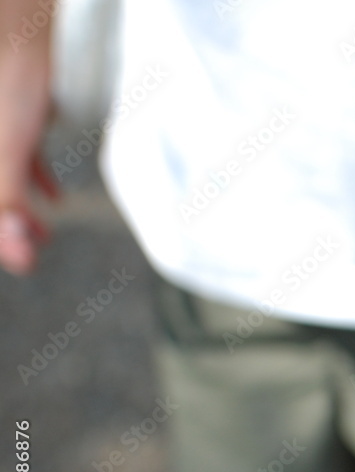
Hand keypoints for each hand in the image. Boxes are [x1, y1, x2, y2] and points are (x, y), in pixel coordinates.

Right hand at [0, 42, 56, 275]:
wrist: (25, 34)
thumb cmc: (12, 90)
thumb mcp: (8, 153)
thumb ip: (7, 202)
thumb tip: (19, 257)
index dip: (0, 239)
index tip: (24, 263)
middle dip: (8, 229)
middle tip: (33, 256)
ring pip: (3, 181)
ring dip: (23, 211)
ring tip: (46, 236)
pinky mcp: (11, 120)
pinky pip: (16, 158)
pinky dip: (35, 180)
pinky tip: (56, 199)